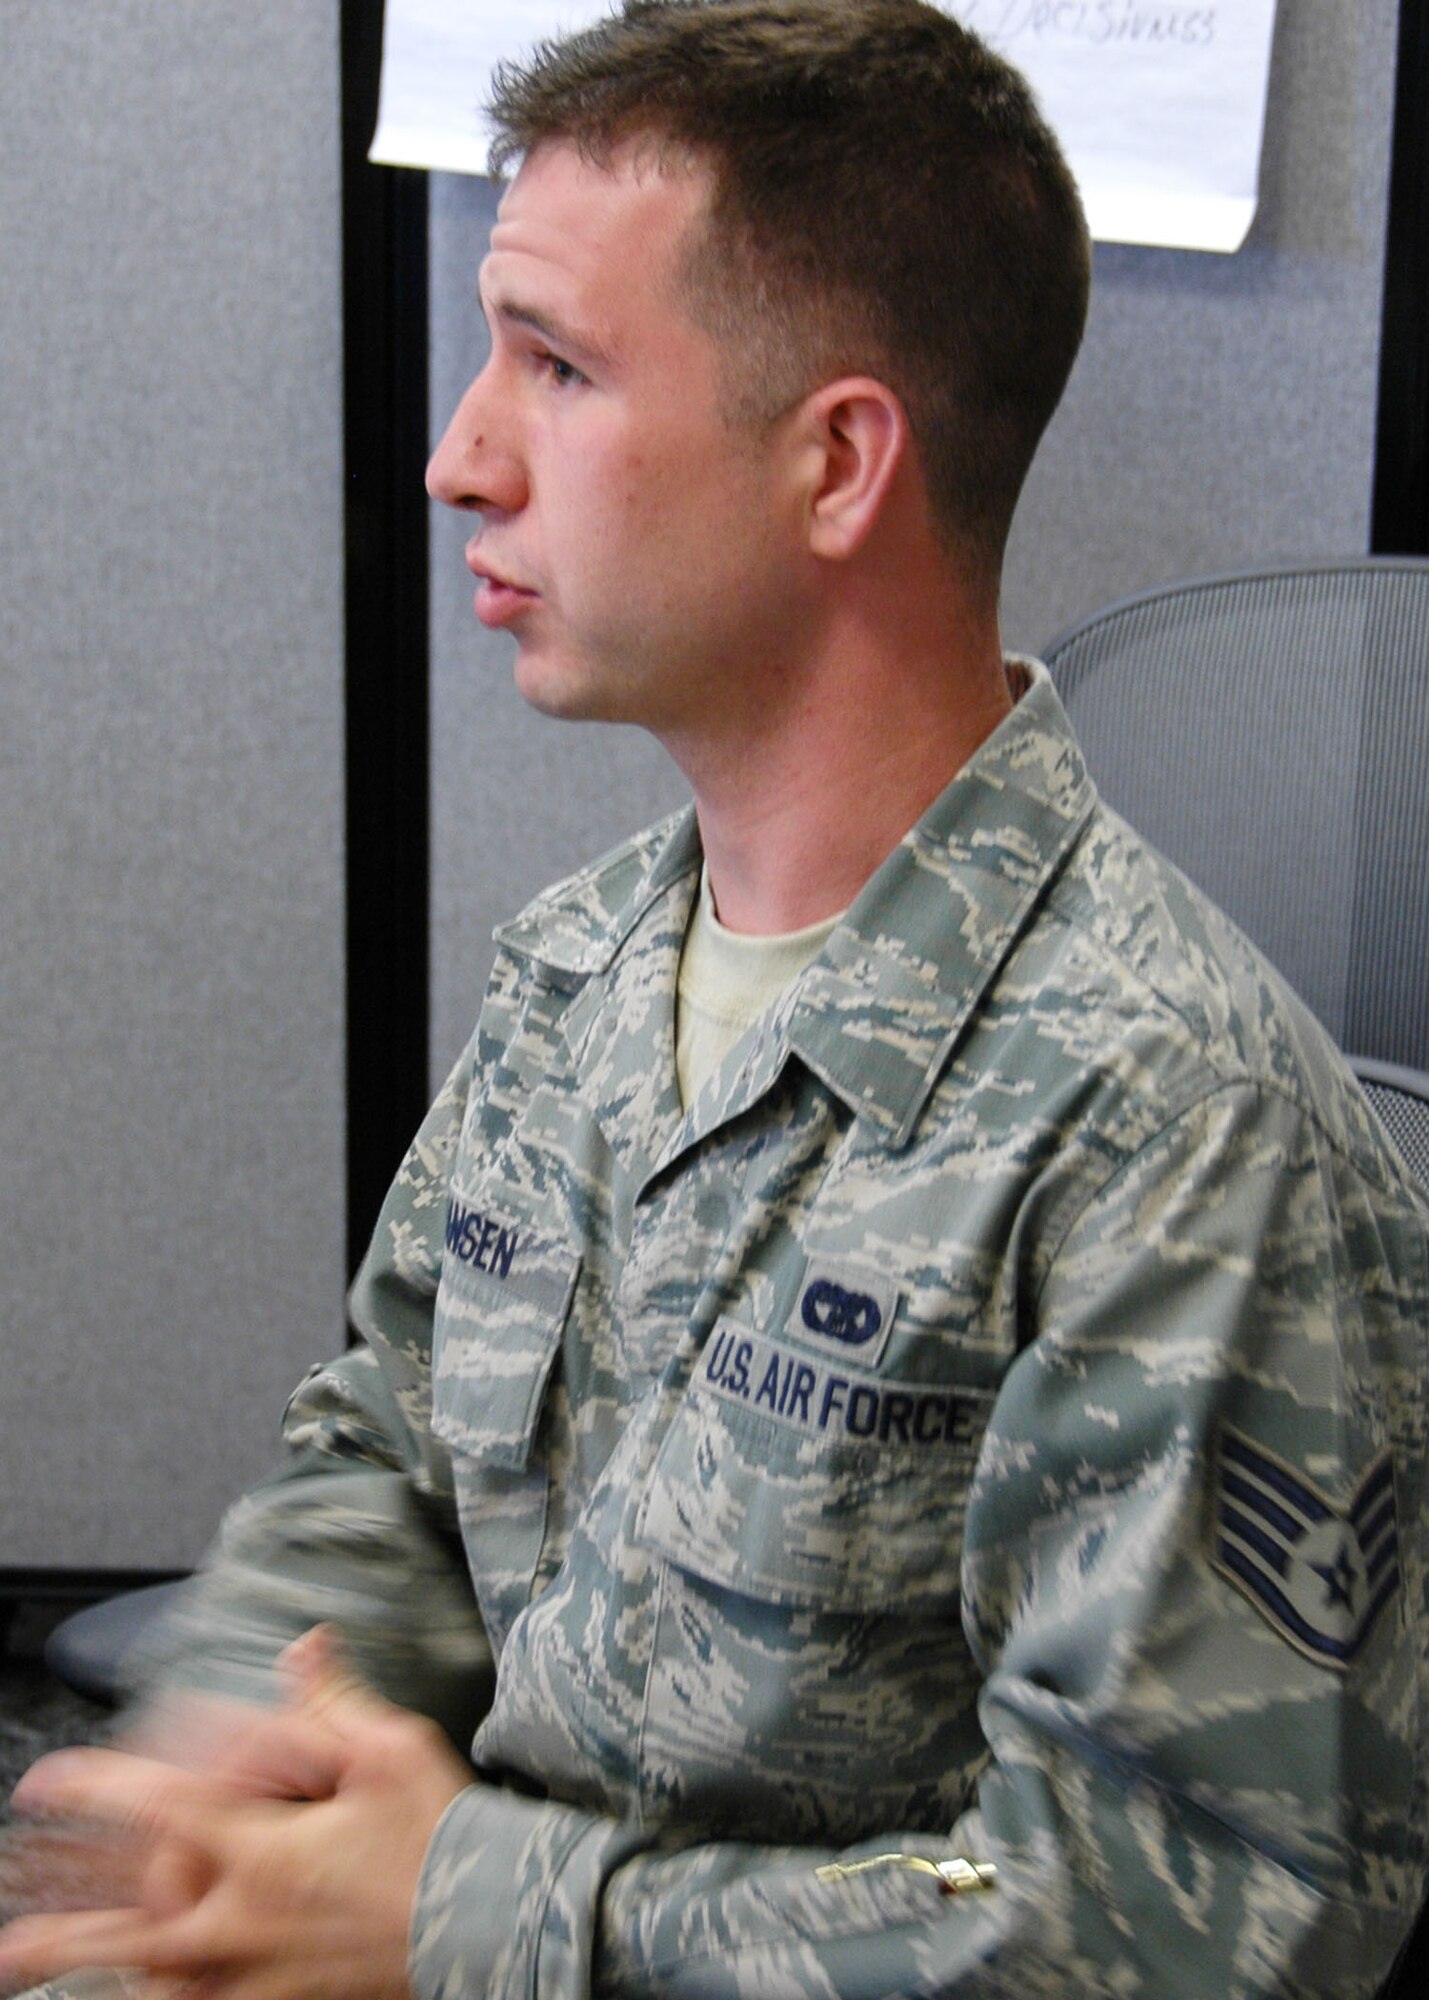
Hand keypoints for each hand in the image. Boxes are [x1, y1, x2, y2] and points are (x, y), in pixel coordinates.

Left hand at [0, 1628, 472, 1999]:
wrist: (490, 1922)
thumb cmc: (441, 1833)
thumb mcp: (389, 1750)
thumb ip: (331, 1701)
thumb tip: (303, 1646)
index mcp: (265, 1853)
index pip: (158, 1814)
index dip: (96, 1793)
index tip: (47, 1782)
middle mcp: (248, 1923)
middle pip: (130, 1938)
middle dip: (63, 1937)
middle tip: (7, 1941)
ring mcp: (264, 1975)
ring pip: (163, 1987)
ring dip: (108, 1977)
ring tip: (52, 1979)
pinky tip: (153, 1997)